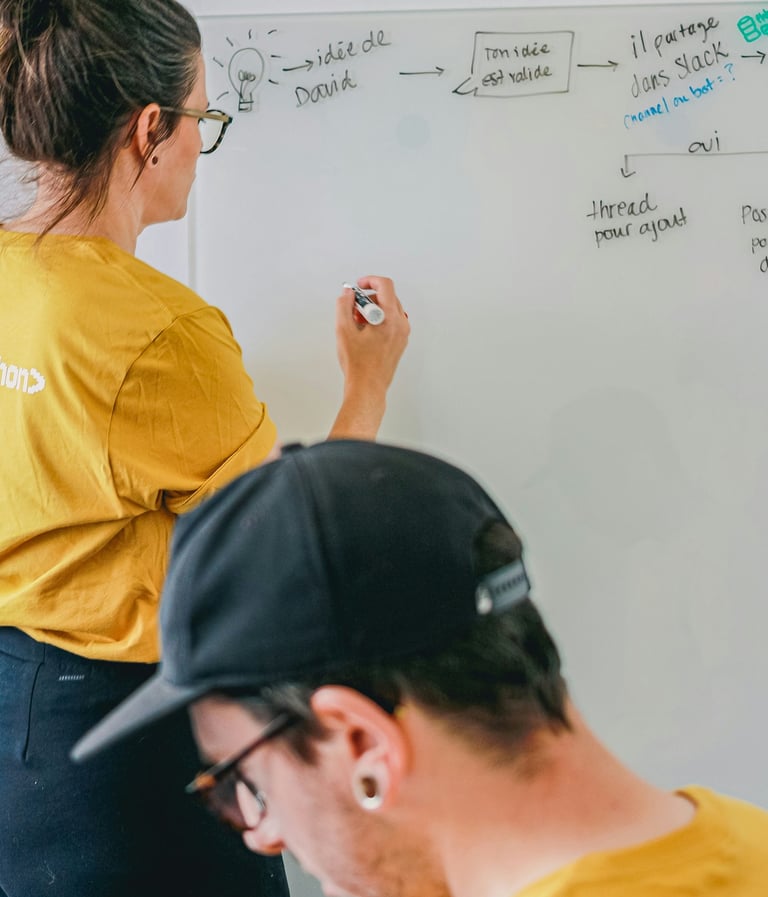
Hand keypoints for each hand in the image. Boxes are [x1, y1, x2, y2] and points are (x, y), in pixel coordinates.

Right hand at [329, 275, 409, 439]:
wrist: (368, 387)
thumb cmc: (359, 365)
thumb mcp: (343, 330)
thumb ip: (343, 306)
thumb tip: (347, 294)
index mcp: (390, 318)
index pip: (385, 286)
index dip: (370, 280)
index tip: (359, 285)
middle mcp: (401, 325)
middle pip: (388, 296)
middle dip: (369, 297)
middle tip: (354, 306)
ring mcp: (402, 334)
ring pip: (390, 309)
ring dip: (373, 309)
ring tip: (357, 322)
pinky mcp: (400, 342)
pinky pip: (392, 322)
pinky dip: (379, 320)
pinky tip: (364, 332)